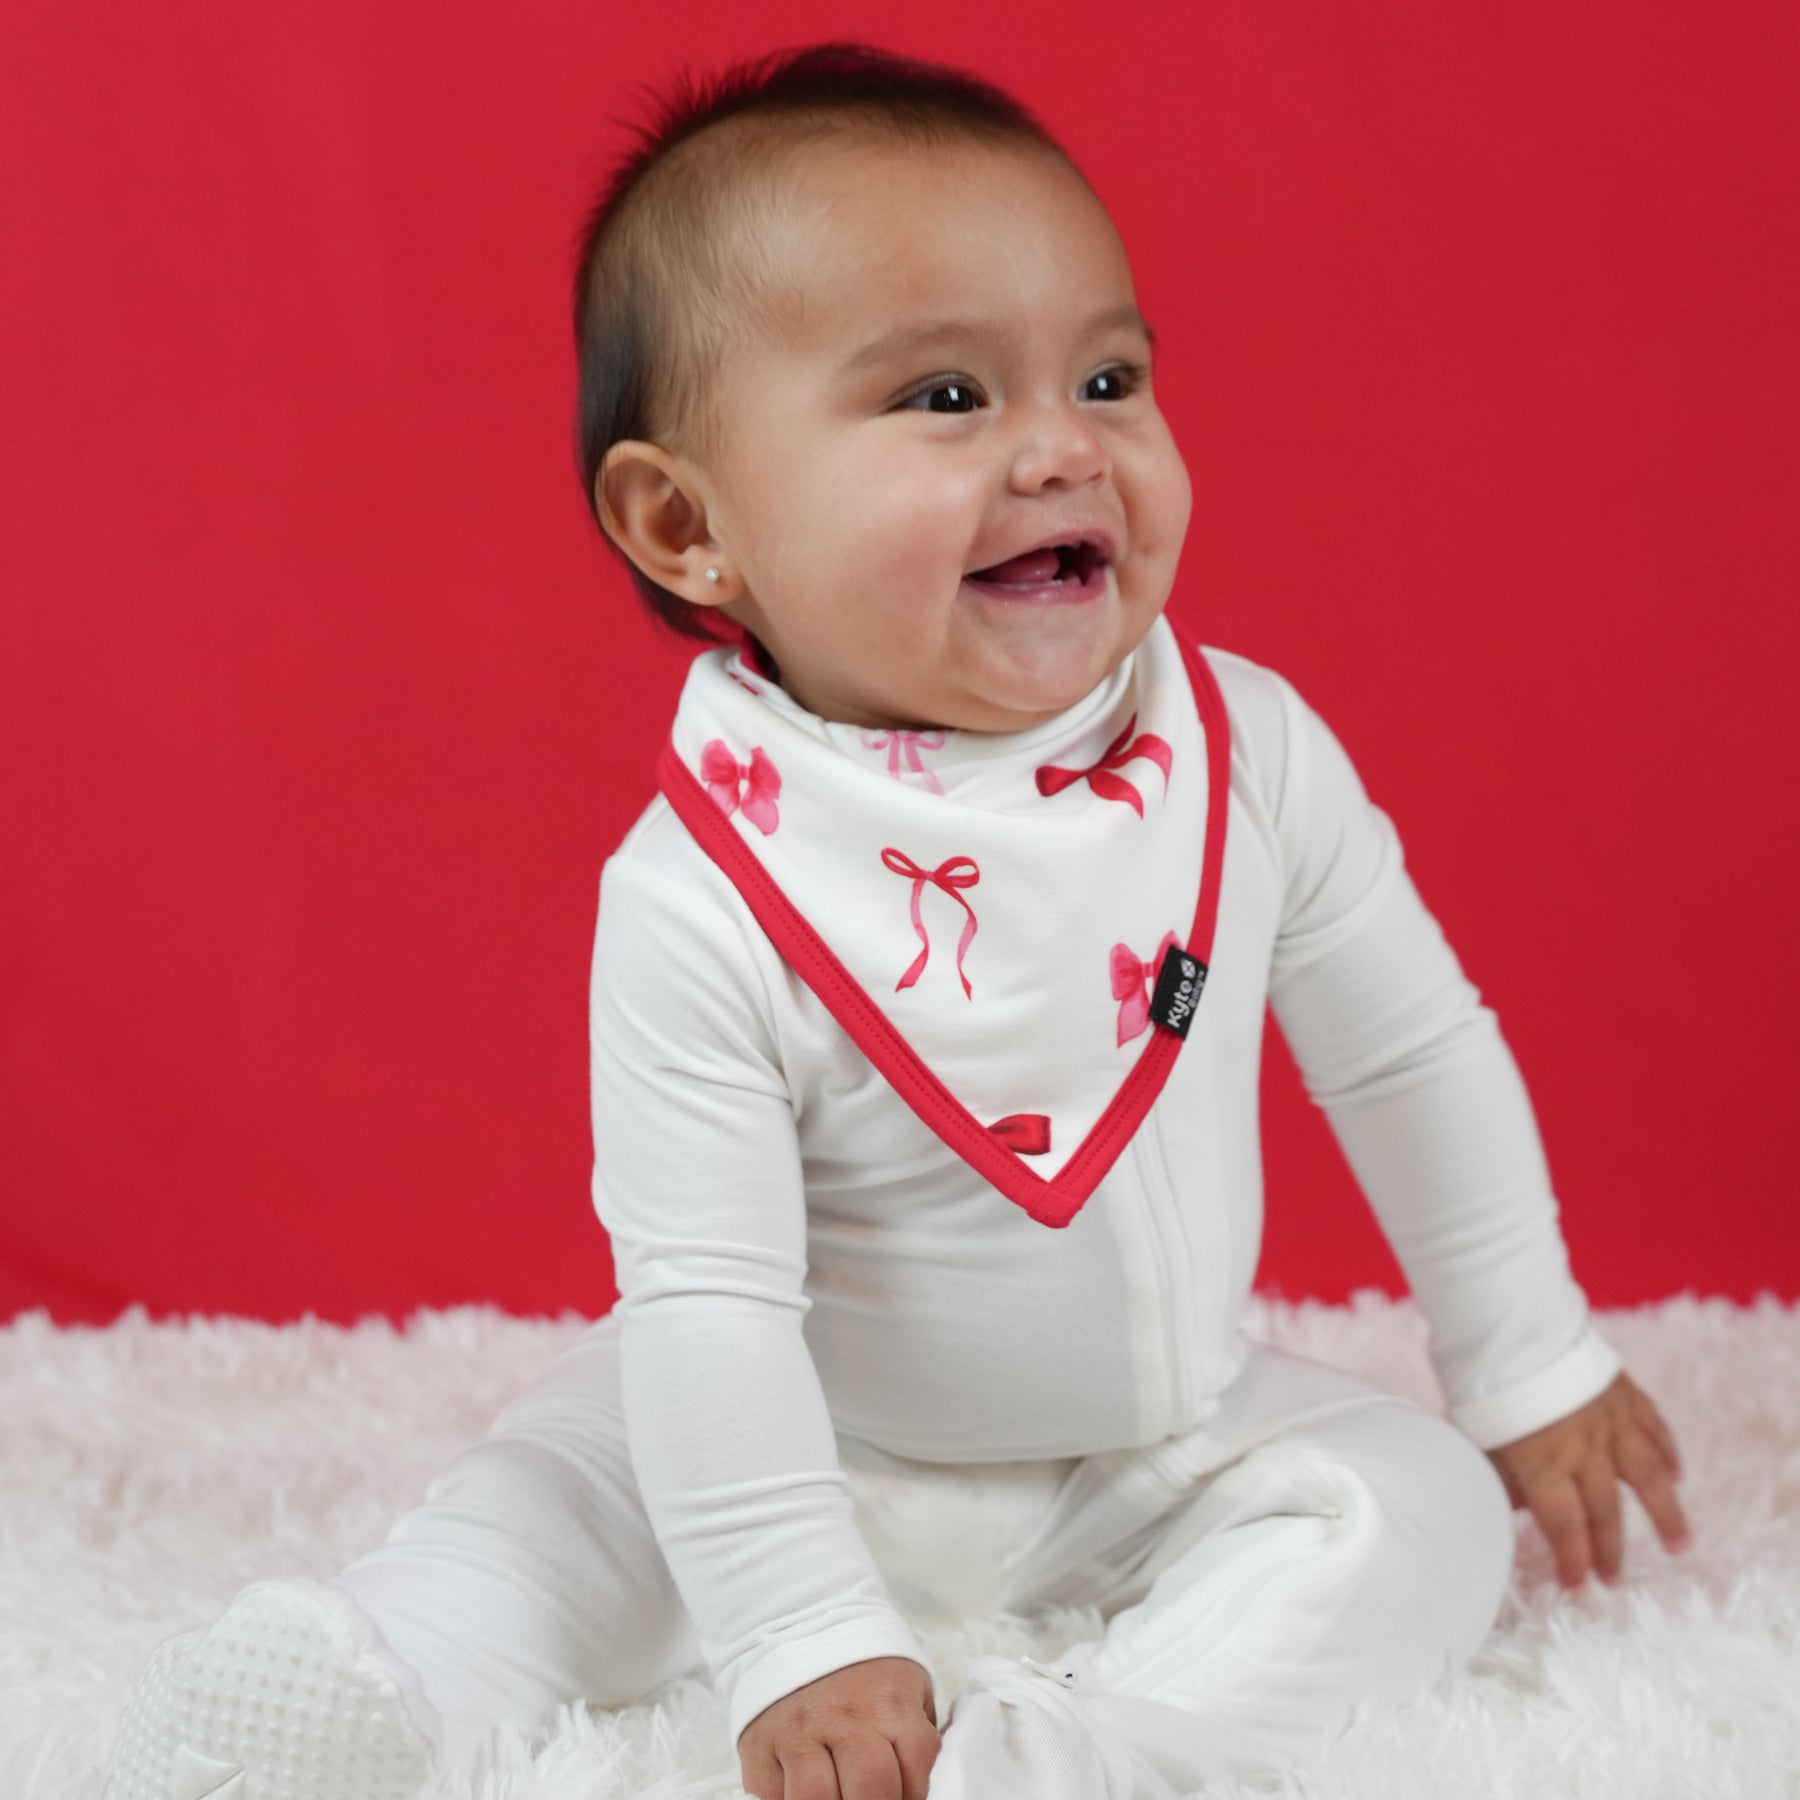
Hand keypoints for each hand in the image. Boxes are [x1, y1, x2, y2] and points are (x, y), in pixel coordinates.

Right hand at [738, 1655, 940, 1799]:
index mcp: (889, 1702)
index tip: (907, 1798)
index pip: (918, 1763)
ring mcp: (799, 1732)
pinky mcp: (761, 1747)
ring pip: (817, 1797)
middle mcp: (844, 1716)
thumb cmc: (862, 1674)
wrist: (798, 1628)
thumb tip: (926, 1790)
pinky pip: (775, 1796)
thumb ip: (916, 1737)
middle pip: (871, 1786)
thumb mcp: (904, 1689)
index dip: (916, 1794)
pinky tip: (804, 1796)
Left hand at [1486, 1370, 1690, 1590]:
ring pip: (1646, 1476)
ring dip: (1664, 1514)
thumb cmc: (1482, 1380)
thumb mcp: (1477, 1437)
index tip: (1576, 1586)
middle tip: (1613, 1580)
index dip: (1572, 1560)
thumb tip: (1521, 1507)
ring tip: (1678, 1546)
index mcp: (1544, 1463)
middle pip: (1603, 1510)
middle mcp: (1584, 1448)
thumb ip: (1504, 1476)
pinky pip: (1652, 1428)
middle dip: (1609, 1549)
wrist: (1507, 1320)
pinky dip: (1667, 1454)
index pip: (1564, 1526)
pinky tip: (1676, 1475)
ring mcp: (1609, 1419)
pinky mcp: (1622, 1391)